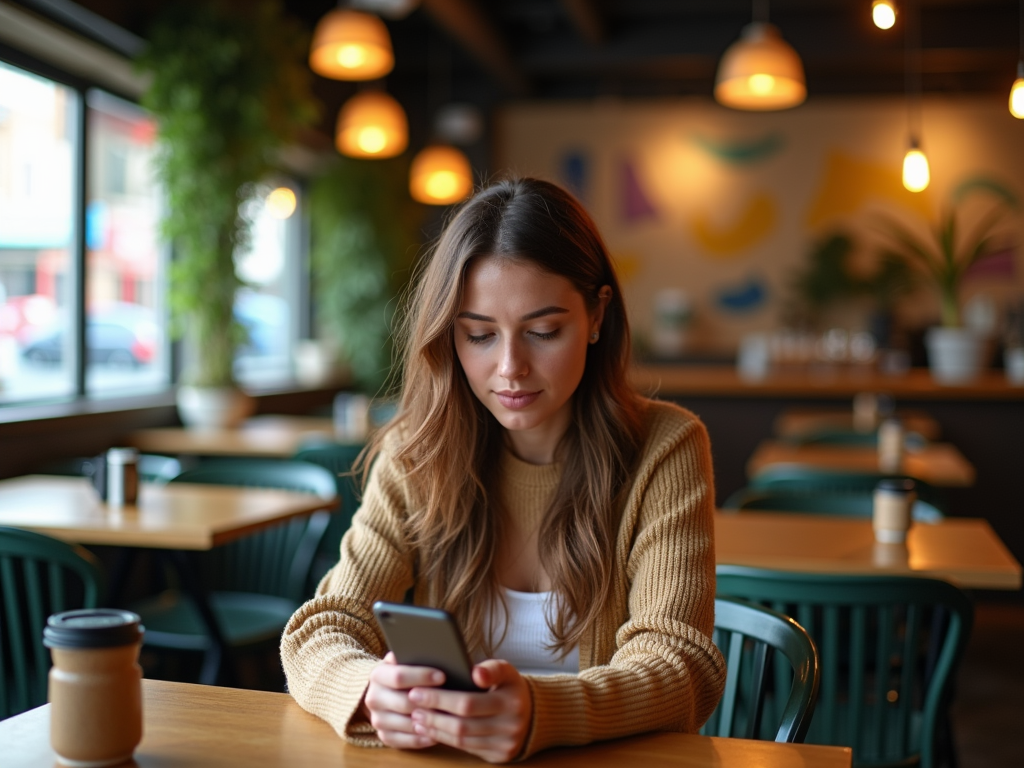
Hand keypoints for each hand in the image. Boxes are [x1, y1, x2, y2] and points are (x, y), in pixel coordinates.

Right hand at [364, 652, 442, 749]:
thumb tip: (434, 651)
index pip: (399, 676)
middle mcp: (373, 698)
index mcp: (377, 675)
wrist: (383, 691)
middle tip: (451, 701)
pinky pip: (406, 741)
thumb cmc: (403, 672)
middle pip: (404, 703)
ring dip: (428, 722)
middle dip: (429, 702)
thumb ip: (412, 655)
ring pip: (407, 724)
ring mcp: (377, 720)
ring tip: (449, 718)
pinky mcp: (384, 736)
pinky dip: (424, 738)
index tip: (442, 676)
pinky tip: (439, 733)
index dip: (422, 676)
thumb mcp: (403, 659)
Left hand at [408, 659, 531, 763]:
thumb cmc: (510, 688)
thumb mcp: (506, 671)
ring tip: (417, 717)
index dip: (440, 699)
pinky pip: (467, 749)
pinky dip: (446, 739)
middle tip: (412, 705)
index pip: (468, 703)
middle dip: (433, 715)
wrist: (533, 715)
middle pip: (462, 724)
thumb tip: (475, 673)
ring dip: (436, 729)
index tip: (417, 691)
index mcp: (510, 701)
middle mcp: (510, 726)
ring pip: (462, 740)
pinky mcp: (498, 756)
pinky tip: (432, 729)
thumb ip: (491, 668)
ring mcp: (504, 744)